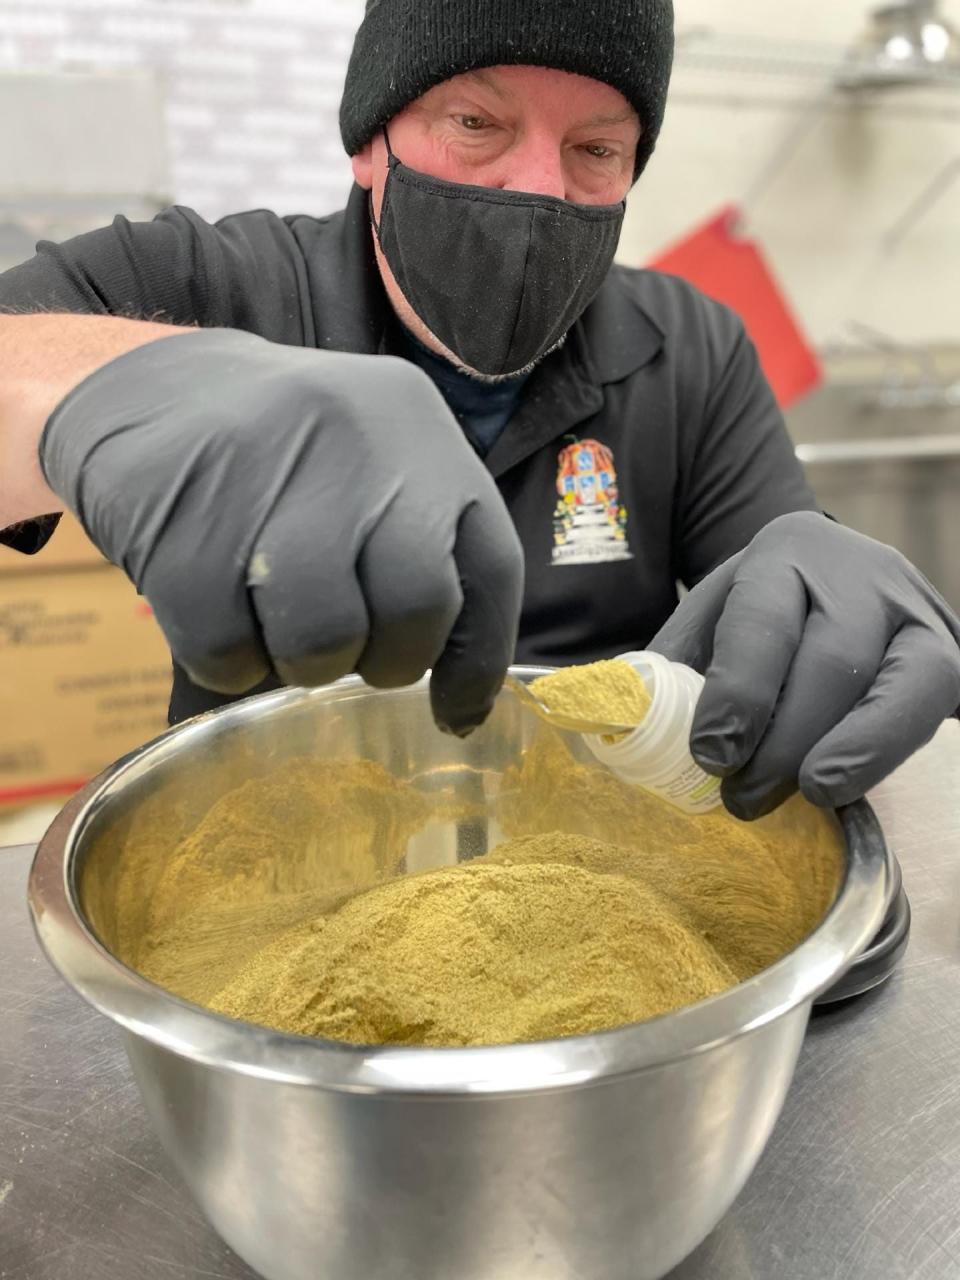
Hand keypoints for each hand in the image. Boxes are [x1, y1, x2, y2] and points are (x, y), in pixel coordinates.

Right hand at [41, 329, 522, 734]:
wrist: (148, 390)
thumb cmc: (284, 458)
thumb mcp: (372, 465)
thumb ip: (421, 550)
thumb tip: (457, 705)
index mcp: (419, 428)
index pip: (491, 568)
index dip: (479, 660)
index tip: (455, 711)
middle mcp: (358, 437)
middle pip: (417, 606)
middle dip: (387, 660)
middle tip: (347, 652)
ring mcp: (267, 471)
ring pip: (323, 637)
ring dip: (303, 665)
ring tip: (278, 632)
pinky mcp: (182, 518)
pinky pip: (225, 647)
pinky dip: (226, 664)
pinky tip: (216, 620)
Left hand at [650, 511, 959, 817]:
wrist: (837, 591)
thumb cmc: (757, 621)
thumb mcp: (706, 625)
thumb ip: (669, 668)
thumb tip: (621, 721)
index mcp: (784, 551)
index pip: (764, 620)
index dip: (739, 692)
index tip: (711, 754)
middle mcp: (859, 571)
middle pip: (831, 660)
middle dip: (783, 741)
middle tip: (740, 796)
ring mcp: (912, 610)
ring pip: (891, 685)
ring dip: (839, 756)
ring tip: (795, 799)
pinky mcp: (946, 652)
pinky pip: (923, 710)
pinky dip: (881, 754)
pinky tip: (841, 787)